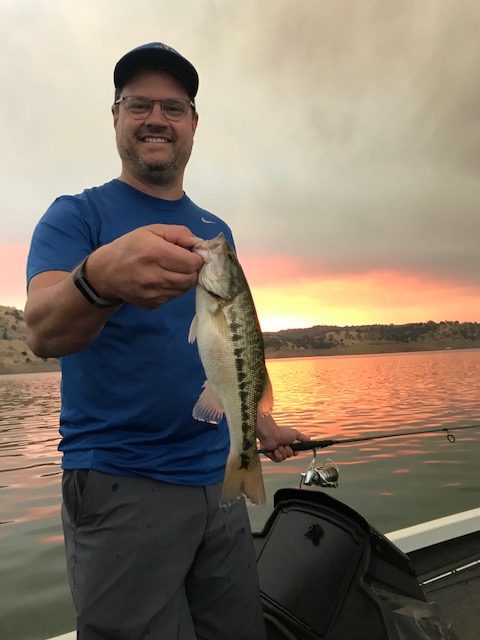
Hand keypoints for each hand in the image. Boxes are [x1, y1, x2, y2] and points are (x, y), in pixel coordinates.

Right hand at [85, 224, 203, 307]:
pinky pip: (174, 296)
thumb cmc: (130, 247)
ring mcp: (153, 293)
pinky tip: (162, 279)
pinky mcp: (152, 304)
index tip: (191, 253)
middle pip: (191, 278)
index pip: (192, 263)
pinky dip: (174, 288)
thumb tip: (200, 244)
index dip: (196, 257)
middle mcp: (154, 275)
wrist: (106, 273)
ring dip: (184, 279)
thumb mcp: (152, 231)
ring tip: (172, 270)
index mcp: (155, 252)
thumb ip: (179, 234)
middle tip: (184, 262)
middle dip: (192, 270)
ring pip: (184, 289)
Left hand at [257, 413, 309, 462]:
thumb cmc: (281, 432)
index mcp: (288, 444)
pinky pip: (277, 460)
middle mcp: (283, 448)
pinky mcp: (271, 455)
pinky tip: (274, 449)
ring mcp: (277, 452)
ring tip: (278, 446)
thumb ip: (302, 437)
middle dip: (288, 451)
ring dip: (282, 451)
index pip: (294, 452)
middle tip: (284, 445)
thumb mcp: (295, 434)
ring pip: (283, 458)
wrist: (271, 434)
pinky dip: (277, 454)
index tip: (295, 451)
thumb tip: (309, 438)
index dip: (295, 452)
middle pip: (289, 456)